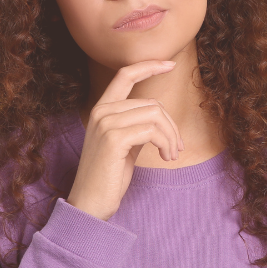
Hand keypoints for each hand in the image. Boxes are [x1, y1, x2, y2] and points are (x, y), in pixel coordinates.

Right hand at [66, 60, 185, 220]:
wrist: (90, 203)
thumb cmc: (108, 177)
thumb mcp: (124, 145)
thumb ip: (136, 125)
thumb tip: (160, 116)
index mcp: (101, 109)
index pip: (125, 75)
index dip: (149, 66)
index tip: (171, 64)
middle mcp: (101, 111)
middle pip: (151, 103)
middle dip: (171, 125)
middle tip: (176, 148)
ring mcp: (106, 123)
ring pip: (155, 115)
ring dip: (171, 136)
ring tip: (171, 154)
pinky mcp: (114, 138)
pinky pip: (153, 130)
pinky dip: (166, 143)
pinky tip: (166, 157)